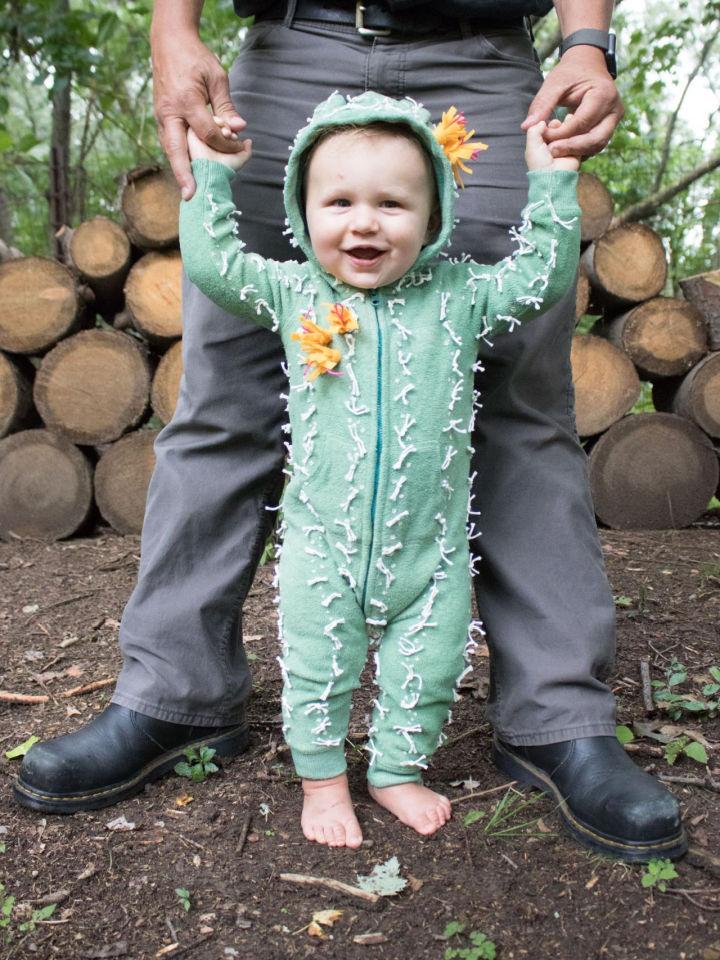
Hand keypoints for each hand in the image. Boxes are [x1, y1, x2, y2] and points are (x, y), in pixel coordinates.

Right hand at [152, 28, 247, 198]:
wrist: (168, 43)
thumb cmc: (195, 58)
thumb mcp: (216, 76)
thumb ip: (226, 105)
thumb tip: (239, 128)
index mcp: (186, 101)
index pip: (207, 133)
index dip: (225, 144)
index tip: (240, 147)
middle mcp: (169, 111)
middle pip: (176, 149)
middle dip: (183, 174)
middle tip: (190, 195)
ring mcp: (161, 115)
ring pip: (169, 148)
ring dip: (179, 170)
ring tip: (188, 191)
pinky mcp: (160, 117)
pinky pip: (169, 142)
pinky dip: (177, 157)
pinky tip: (185, 172)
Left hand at [522, 46, 623, 158]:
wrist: (587, 63)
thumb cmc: (571, 72)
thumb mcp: (554, 83)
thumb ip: (542, 105)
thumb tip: (526, 127)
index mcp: (603, 95)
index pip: (581, 123)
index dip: (561, 134)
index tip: (543, 137)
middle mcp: (615, 109)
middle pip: (595, 139)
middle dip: (572, 148)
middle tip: (551, 151)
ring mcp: (615, 118)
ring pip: (598, 145)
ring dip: (577, 151)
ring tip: (556, 149)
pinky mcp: (610, 125)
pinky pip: (597, 143)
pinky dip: (582, 149)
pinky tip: (565, 147)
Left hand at [525, 121, 578, 171]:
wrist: (554, 176)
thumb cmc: (540, 163)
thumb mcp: (532, 145)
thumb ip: (534, 130)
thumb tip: (542, 121)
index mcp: (541, 145)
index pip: (546, 129)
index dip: (547, 124)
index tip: (548, 125)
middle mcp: (553, 145)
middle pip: (558, 128)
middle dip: (557, 125)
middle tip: (557, 125)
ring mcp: (565, 147)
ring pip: (567, 130)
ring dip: (566, 126)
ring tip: (565, 127)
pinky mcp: (576, 148)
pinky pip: (578, 135)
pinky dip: (576, 130)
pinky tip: (573, 127)